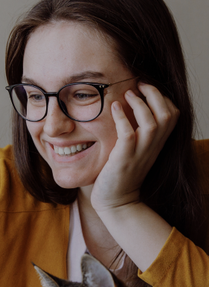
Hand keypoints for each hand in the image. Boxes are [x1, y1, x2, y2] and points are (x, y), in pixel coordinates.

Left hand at [91, 82, 178, 214]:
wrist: (116, 201)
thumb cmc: (121, 175)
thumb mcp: (136, 151)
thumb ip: (139, 134)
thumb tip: (130, 113)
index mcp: (158, 144)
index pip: (173, 114)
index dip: (163, 98)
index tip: (147, 88)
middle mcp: (153, 147)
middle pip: (167, 114)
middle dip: (155, 94)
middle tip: (139, 85)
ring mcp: (139, 153)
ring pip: (152, 122)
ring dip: (140, 103)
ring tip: (128, 93)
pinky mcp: (123, 158)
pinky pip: (128, 134)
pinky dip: (122, 118)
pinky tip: (114, 108)